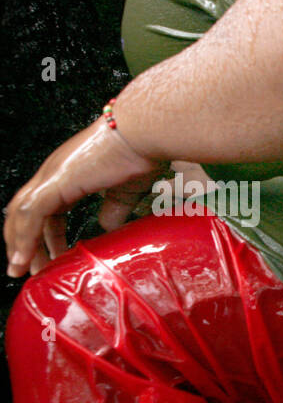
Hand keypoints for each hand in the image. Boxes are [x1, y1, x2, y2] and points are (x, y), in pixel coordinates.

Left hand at [4, 118, 167, 276]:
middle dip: (24, 242)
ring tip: (20, 269)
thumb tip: (108, 227)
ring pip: (22, 215)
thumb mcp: (127, 191)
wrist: (143, 133)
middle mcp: (54, 173)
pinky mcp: (57, 182)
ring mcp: (52, 176)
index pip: (44, 210)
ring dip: (19, 244)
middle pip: (24, 212)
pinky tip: (25, 257)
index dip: (43, 235)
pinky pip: (32, 215)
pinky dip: (25, 238)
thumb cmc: (141, 152)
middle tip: (26, 268)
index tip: (50, 257)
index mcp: (69, 175)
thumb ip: (115, 210)